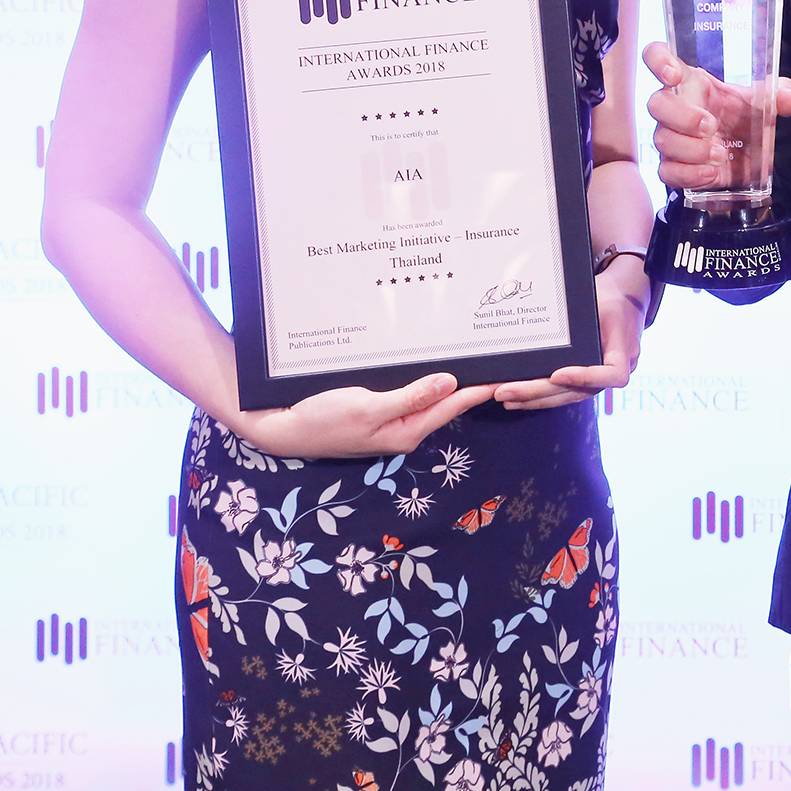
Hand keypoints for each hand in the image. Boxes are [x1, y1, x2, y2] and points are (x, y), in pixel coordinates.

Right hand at [228, 374, 496, 460]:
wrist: (283, 428)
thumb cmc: (323, 419)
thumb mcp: (367, 408)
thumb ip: (410, 397)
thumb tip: (450, 383)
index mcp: (407, 431)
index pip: (454, 405)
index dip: (481, 388)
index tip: (507, 373)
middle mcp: (405, 428)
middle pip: (447, 402)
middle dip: (473, 383)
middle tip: (501, 359)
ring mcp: (393, 420)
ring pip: (431, 397)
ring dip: (452, 380)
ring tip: (478, 359)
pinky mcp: (380, 411)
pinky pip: (412, 393)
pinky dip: (428, 380)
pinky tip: (437, 366)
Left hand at [496, 255, 649, 410]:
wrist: (625, 299)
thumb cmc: (610, 296)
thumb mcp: (599, 297)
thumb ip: (578, 313)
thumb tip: (543, 322)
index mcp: (624, 349)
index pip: (613, 374)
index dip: (586, 378)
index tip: (557, 375)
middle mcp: (615, 369)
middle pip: (579, 391)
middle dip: (540, 393)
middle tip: (506, 391)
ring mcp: (601, 378)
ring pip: (568, 396)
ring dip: (535, 399)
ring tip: (505, 397)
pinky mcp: (588, 379)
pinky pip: (565, 391)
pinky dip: (542, 395)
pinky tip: (517, 397)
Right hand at [644, 41, 790, 193]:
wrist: (746, 156)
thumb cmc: (743, 118)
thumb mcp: (763, 102)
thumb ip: (777, 94)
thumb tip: (789, 98)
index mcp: (690, 81)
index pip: (657, 57)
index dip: (657, 60)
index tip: (673, 73)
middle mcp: (674, 107)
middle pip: (656, 103)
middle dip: (682, 116)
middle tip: (712, 126)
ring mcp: (670, 137)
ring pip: (662, 140)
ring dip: (692, 149)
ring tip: (720, 155)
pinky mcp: (673, 167)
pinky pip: (667, 171)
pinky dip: (688, 174)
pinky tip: (710, 173)